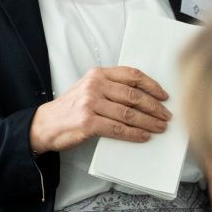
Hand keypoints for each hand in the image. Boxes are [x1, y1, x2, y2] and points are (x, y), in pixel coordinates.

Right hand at [29, 66, 170, 154]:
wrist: (46, 124)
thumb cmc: (71, 107)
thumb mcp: (88, 88)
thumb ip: (111, 87)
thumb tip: (143, 97)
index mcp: (98, 74)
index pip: (131, 75)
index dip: (151, 85)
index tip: (164, 95)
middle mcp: (94, 86)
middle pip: (134, 95)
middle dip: (154, 106)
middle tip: (166, 115)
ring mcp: (90, 104)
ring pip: (128, 113)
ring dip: (148, 122)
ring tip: (159, 127)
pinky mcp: (88, 123)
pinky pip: (118, 129)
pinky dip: (134, 134)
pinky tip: (143, 136)